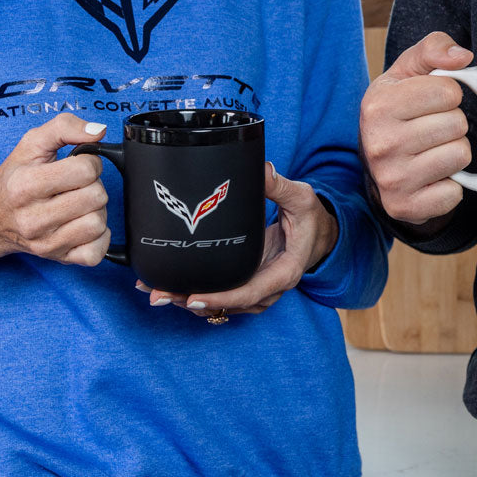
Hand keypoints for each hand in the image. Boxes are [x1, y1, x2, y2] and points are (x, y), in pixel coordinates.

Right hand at [0, 114, 110, 271]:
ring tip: (78, 205)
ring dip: (96, 211)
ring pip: (98, 223)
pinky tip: (81, 225)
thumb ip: (64, 127)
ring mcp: (46, 244)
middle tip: (76, 186)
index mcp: (25, 186)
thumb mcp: (31, 144)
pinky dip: (97, 238)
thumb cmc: (15, 178)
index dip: (89, 162)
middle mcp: (33, 219)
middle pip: (96, 197)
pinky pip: (96, 253)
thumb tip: (98, 131)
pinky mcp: (58, 260)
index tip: (77, 165)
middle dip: (93, 186)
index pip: (85, 170)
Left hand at [138, 162, 338, 317]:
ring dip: (190, 302)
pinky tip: (173, 289)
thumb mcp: (301, 198)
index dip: (222, 297)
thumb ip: (280, 185)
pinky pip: (223, 297)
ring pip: (223, 305)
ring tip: (156, 293)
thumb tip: (262, 170)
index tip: (193, 297)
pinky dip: (198, 296)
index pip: (251, 291)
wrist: (320, 236)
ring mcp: (259, 289)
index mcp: (285, 271)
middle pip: (229, 303)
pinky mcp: (248, 284)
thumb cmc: (311, 219)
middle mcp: (270, 287)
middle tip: (158, 296)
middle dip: (192, 302)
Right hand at [360, 30, 474, 224]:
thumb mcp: (408, 72)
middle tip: (433, 128)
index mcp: (378, 105)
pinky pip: (454, 193)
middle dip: (453, 123)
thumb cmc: (399, 110)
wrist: (378, 162)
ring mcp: (391, 179)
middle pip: (456, 124)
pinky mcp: (405, 207)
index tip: (433, 102)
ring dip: (454, 152)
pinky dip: (451, 185)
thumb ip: (434, 49)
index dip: (449, 95)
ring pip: (460, 155)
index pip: (449, 91)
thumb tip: (462, 57)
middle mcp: (380, 143)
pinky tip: (433, 177)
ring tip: (433, 150)